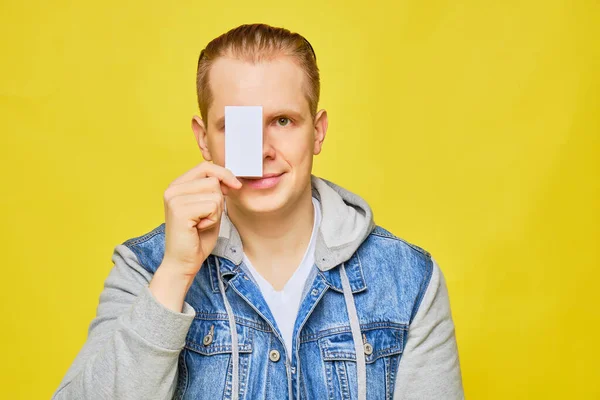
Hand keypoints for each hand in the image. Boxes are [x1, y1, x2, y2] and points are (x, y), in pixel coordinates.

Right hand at [160, 161, 241, 276]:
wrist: (184, 262)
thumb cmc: (198, 237)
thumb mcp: (209, 208)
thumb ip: (215, 191)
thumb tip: (230, 178)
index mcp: (177, 185)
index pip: (205, 166)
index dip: (224, 174)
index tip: (236, 185)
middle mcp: (172, 189)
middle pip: (213, 180)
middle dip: (219, 200)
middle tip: (206, 217)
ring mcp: (174, 199)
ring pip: (215, 194)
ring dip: (216, 212)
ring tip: (201, 223)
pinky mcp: (180, 211)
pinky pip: (212, 206)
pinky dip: (213, 220)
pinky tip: (199, 229)